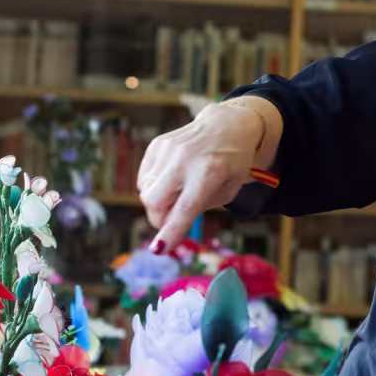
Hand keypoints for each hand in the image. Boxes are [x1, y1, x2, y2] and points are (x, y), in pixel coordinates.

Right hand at [138, 102, 263, 252]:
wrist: (227, 125)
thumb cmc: (232, 162)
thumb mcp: (229, 189)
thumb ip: (201, 207)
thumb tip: (170, 224)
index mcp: (209, 172)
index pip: (184, 208)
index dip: (170, 232)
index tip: (159, 250)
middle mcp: (185, 159)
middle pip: (155, 202)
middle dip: (159, 220)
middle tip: (172, 221)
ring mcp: (168, 149)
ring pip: (145, 191)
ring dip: (157, 203)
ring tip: (177, 194)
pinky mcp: (157, 145)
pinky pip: (144, 177)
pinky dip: (153, 186)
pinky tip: (171, 181)